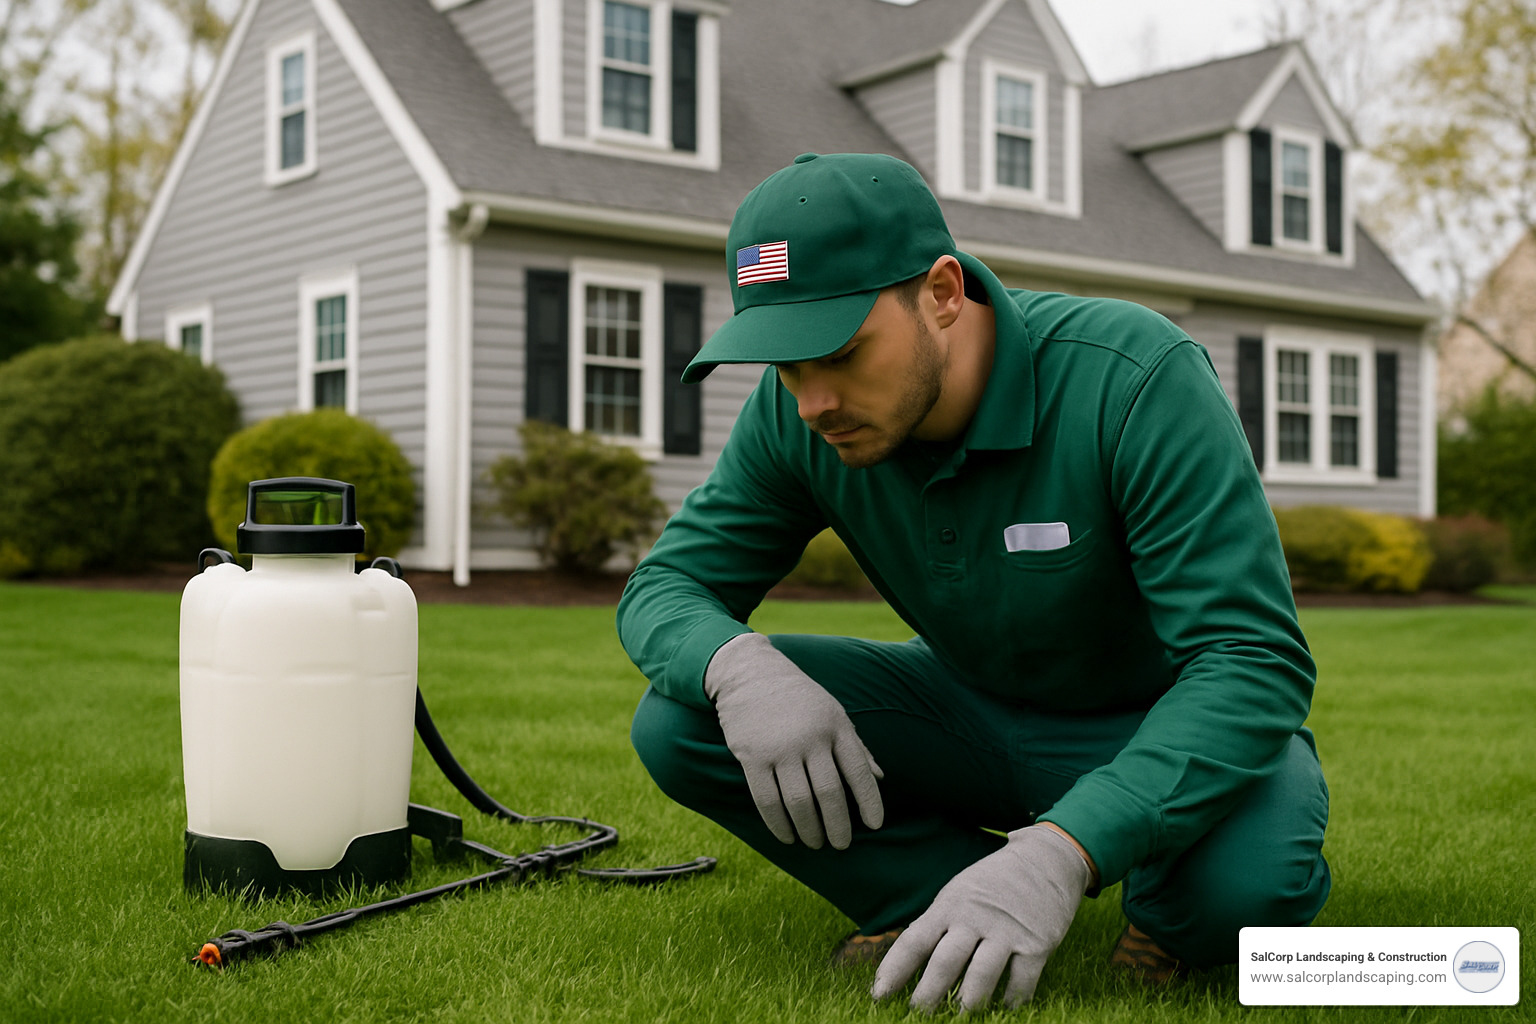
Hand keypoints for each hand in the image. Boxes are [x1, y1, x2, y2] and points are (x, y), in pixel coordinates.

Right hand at [703, 633, 883, 849]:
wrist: (750, 673)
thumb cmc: (798, 698)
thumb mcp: (833, 712)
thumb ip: (856, 746)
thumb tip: (880, 778)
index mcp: (835, 726)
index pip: (858, 771)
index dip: (869, 801)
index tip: (875, 826)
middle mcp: (810, 738)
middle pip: (829, 793)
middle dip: (838, 826)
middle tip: (841, 844)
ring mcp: (780, 748)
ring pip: (799, 802)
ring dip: (809, 830)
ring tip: (814, 842)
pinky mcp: (752, 757)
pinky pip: (767, 800)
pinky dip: (778, 825)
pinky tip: (787, 836)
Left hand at [871, 825, 1089, 1010]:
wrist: (1046, 859)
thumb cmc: (994, 882)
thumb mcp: (959, 892)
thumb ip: (938, 924)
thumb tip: (909, 963)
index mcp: (949, 905)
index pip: (914, 940)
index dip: (894, 969)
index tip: (879, 994)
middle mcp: (974, 918)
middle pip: (944, 963)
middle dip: (927, 995)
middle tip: (915, 1014)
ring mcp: (1006, 932)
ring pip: (981, 977)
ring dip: (968, 1004)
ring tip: (959, 1018)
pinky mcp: (1037, 944)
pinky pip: (1021, 982)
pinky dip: (1011, 1001)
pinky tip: (1003, 1009)